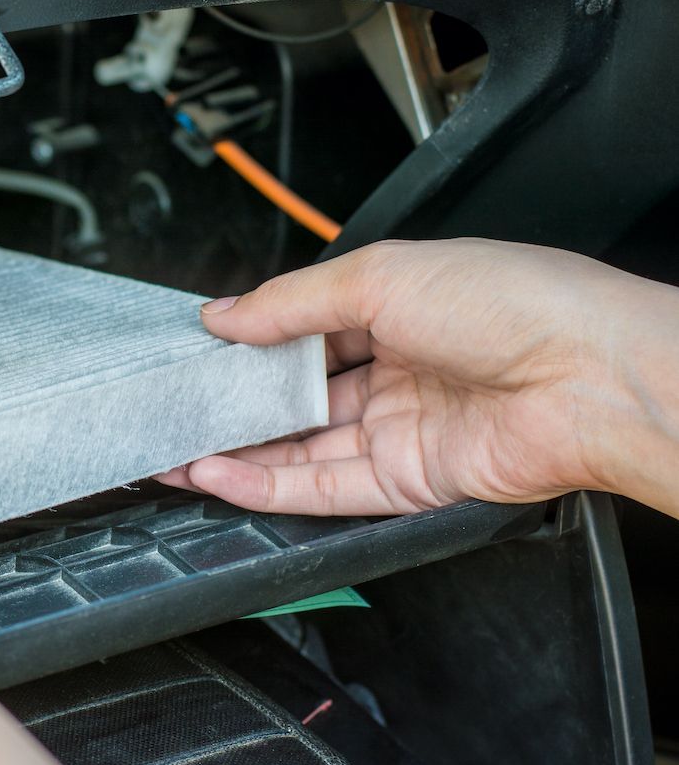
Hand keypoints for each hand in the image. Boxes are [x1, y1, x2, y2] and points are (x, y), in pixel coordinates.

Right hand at [157, 239, 678, 516]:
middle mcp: (397, 369)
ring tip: (174, 448)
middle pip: (294, 395)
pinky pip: (321, 488)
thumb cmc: (518, 305)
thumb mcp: (380, 276)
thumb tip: (223, 314)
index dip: (247, 341)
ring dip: (235, 450)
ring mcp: (400, 429)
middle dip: (232, 403)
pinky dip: (264, 484)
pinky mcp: (406, 481)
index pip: (300, 328)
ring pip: (298, 447)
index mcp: (395, 306)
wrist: (592, 378)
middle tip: (172, 407)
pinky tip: (217, 473)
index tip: (194, 351)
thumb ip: (290, 303)